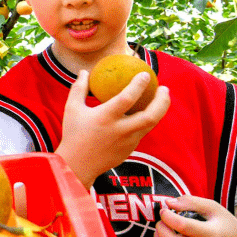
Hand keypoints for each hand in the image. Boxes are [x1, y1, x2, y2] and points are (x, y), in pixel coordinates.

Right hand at [55, 69, 169, 188]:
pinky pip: (142, 131)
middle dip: (162, 100)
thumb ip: (79, 88)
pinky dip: (147, 119)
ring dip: (160, 110)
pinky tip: (145, 112)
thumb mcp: (72, 109)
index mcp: (105, 118)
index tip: (145, 74)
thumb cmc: (73, 134)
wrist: (77, 165)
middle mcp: (121, 130)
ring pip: (151, 124)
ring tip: (161, 98)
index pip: (127, 98)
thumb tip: (85, 72)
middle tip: (164, 87)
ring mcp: (128, 141)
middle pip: (151, 115)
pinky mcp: (130, 149)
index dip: (138, 85)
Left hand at [154, 196, 236, 236]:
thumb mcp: (214, 208)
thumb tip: (168, 202)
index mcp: (214, 235)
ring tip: (162, 229)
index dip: (167, 216)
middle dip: (160, 228)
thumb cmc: (228, 225)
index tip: (164, 210)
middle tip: (161, 220)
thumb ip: (191, 202)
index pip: (182, 226)